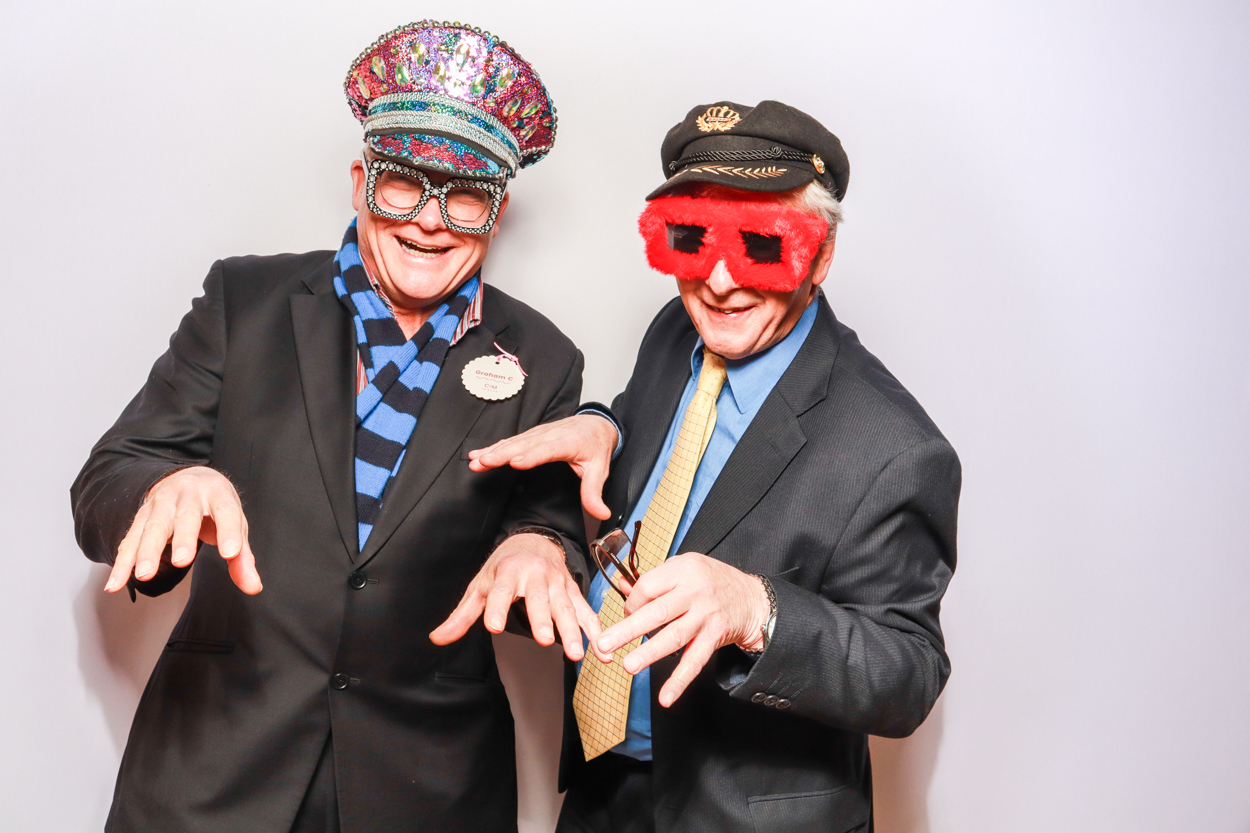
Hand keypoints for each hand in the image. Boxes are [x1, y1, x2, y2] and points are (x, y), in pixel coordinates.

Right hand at [106, 466, 261, 594]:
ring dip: (147, 552)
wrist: (189, 478)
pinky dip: (122, 563)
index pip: (226, 512)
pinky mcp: (141, 517)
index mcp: (217, 494)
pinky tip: (115, 584)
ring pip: (153, 527)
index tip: (231, 554)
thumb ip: (243, 557)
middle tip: (182, 561)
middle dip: (183, 539)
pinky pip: (130, 540)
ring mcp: (161, 504)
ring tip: (145, 575)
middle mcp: (188, 495)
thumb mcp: (235, 524)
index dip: (229, 533)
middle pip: (185, 517)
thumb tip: (253, 587)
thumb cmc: (215, 507)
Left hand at [430, 532, 611, 662]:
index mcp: (508, 572)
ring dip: (574, 631)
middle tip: (545, 640)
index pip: (502, 591)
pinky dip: (594, 630)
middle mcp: (535, 576)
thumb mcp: (480, 586)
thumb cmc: (503, 567)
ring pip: (566, 607)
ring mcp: (557, 583)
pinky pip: (585, 610)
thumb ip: (462, 615)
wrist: (534, 541)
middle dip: (543, 619)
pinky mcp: (573, 591)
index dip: (498, 608)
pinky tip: (602, 651)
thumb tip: (437, 638)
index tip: (495, 627)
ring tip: (577, 654)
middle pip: (539, 599)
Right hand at [467, 414, 618, 519]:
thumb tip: (603, 513)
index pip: (548, 450)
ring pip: (513, 441)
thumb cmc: (595, 447)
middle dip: (502, 453)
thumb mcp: (599, 469)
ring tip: (476, 461)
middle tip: (484, 462)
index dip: (531, 455)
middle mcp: (551, 434)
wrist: (596, 425)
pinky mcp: (531, 435)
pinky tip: (478, 455)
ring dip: (493, 451)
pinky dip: (493, 447)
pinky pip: (511, 441)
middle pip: (523, 444)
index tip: (515, 462)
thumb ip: (595, 492)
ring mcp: (539, 433)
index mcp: (569, 442)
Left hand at [596, 553, 769, 706]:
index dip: (632, 604)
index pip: (648, 587)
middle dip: (628, 629)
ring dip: (650, 653)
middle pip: (657, 612)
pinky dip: (680, 681)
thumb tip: (623, 590)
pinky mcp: (715, 637)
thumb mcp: (684, 568)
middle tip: (604, 643)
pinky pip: (695, 661)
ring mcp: (706, 615)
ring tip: (629, 666)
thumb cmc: (711, 581)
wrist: (752, 598)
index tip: (628, 615)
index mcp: (683, 570)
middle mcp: (694, 591)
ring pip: (674, 637)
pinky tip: (666, 697)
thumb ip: (655, 580)